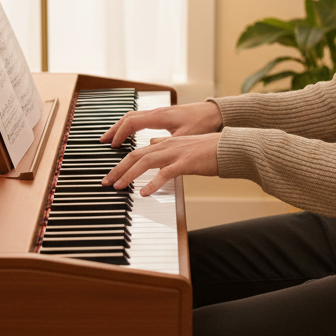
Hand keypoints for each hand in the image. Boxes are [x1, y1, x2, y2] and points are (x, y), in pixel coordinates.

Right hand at [101, 100, 222, 146]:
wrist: (214, 113)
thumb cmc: (202, 123)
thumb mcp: (185, 136)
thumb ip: (167, 144)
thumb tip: (152, 155)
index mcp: (159, 116)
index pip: (131, 123)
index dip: (120, 134)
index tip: (112, 146)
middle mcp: (156, 112)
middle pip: (127, 118)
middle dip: (114, 130)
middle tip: (103, 142)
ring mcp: (158, 112)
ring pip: (133, 117)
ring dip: (120, 127)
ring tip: (111, 139)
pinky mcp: (162, 115)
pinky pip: (140, 119)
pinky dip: (130, 126)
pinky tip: (129, 135)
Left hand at [102, 132, 220, 195]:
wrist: (229, 147)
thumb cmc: (209, 149)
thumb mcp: (184, 144)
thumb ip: (166, 144)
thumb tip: (152, 143)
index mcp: (166, 142)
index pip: (138, 151)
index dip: (122, 162)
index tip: (112, 174)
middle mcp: (167, 146)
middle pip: (135, 156)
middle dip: (117, 169)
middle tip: (106, 182)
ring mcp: (176, 153)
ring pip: (145, 162)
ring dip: (129, 175)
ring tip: (118, 186)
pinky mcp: (186, 163)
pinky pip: (165, 173)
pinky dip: (153, 183)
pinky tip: (145, 193)